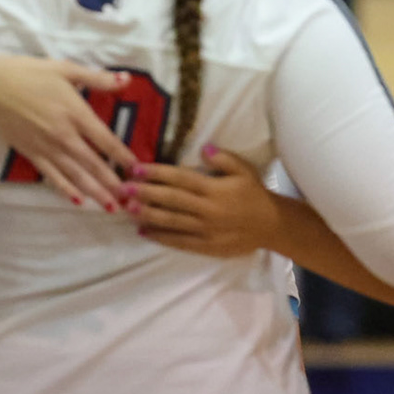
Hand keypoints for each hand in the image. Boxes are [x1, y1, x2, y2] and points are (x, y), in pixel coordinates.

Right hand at [0, 49, 135, 209]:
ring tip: (111, 207)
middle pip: (94, 164)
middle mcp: (64, 136)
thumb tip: (127, 80)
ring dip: (95, 192)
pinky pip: (52, 177)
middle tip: (130, 198)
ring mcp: (47, 148)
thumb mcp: (67, 69)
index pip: (106, 140)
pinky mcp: (31, 154)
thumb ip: (98, 79)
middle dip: (113, 183)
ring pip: (76, 176)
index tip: (137, 168)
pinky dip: (66, 190)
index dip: (123, 156)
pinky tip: (78, 202)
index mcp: (76, 114)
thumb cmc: (30, 73)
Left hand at [125, 147, 281, 257]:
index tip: (136, 168)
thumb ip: (224, 158)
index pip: (181, 178)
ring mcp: (205, 230)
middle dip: (146, 193)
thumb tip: (203, 147)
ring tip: (128, 208)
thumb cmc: (254, 194)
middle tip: (123, 188)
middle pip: (171, 200)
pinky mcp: (206, 246)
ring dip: (148, 215)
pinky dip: (161, 237)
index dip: (157, 173)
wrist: (271, 226)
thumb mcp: (244, 170)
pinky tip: (144, 232)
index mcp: (214, 188)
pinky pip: (179, 242)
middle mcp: (207, 209)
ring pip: (171, 221)